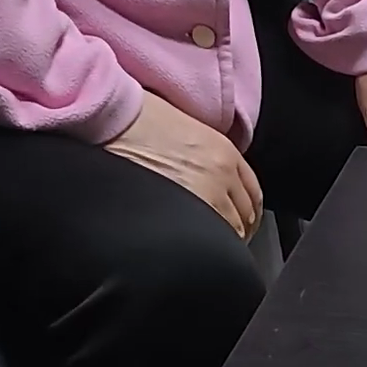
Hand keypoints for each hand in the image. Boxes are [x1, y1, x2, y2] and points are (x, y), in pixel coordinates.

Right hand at [105, 89, 260, 236]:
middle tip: (225, 240)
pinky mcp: (183, 209)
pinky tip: (196, 248)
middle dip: (238, 229)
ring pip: (231, 231)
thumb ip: (207, 158)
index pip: (252, 193)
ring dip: (224, 240)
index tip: (241, 222)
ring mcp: (205, 193)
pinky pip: (208, 237)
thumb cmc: (140, 119)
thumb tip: (213, 184)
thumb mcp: (188, 130)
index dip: (247, 212)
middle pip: (245, 215)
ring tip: (209, 248)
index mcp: (225, 152)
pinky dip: (208, 246)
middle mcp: (222, 174)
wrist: (113, 118)